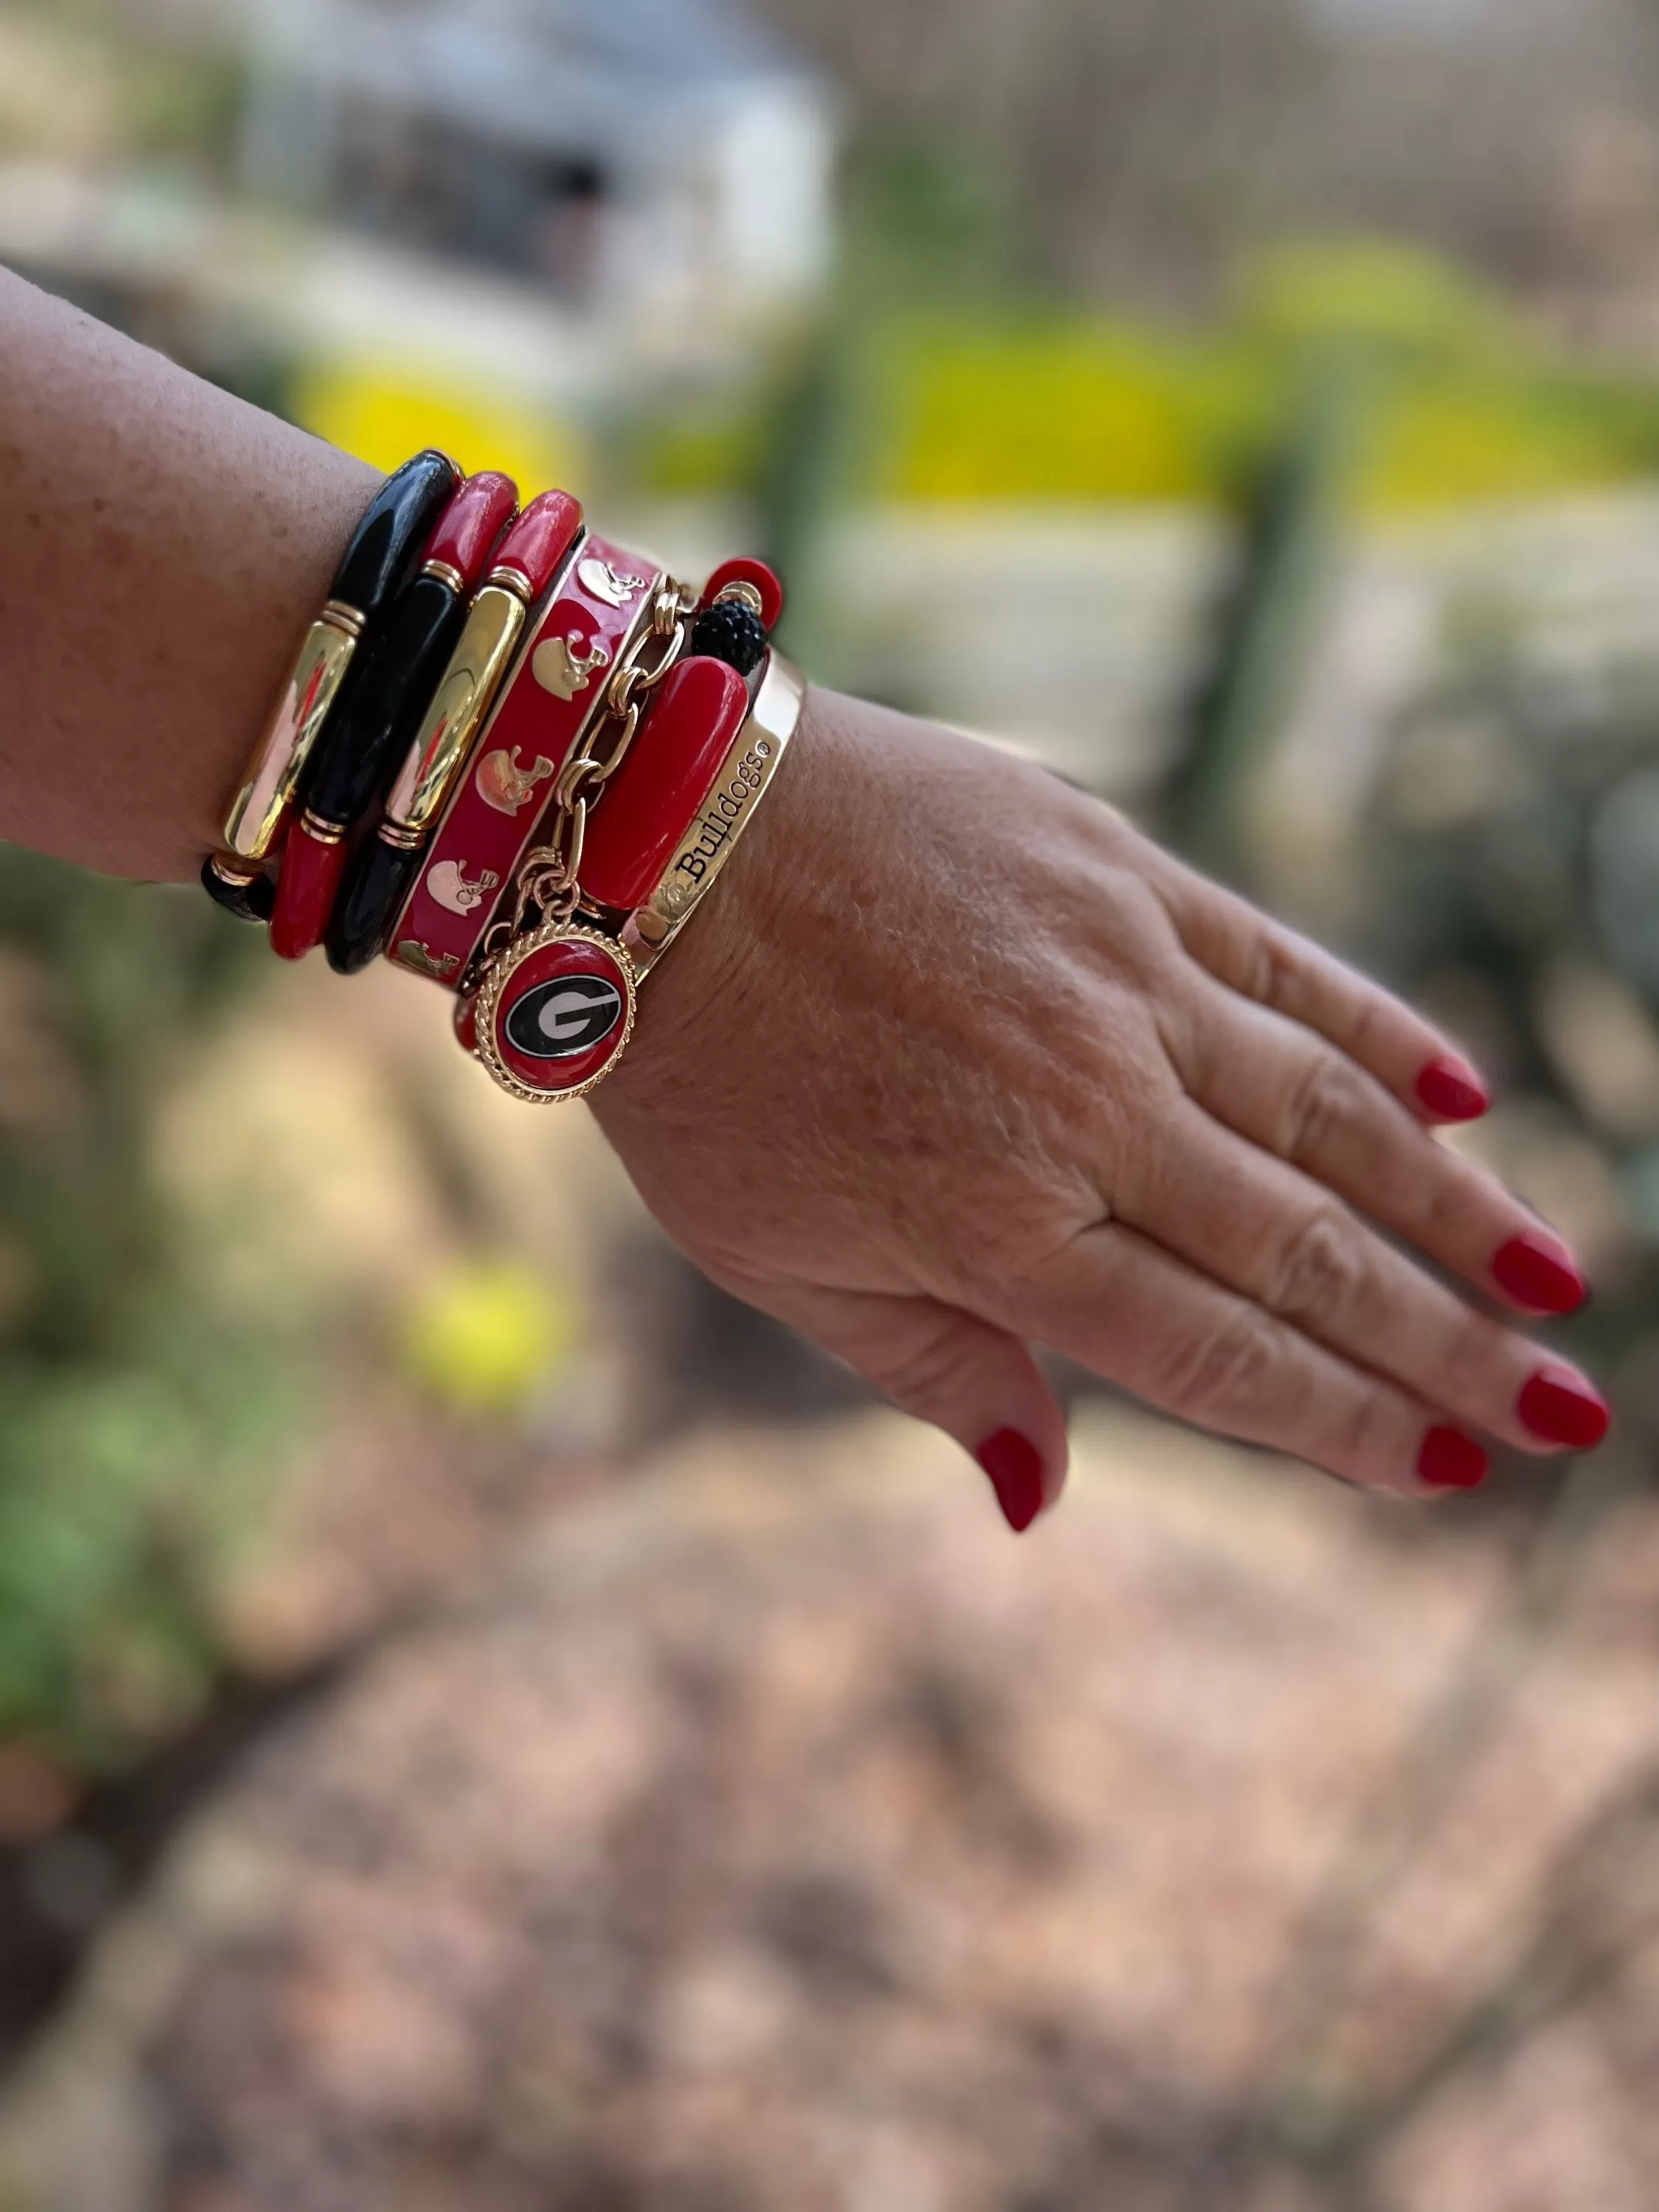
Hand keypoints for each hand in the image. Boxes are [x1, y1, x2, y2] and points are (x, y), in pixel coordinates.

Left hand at [594, 689, 1608, 1529]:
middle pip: (1306, 1255)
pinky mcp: (1122, 873)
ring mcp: (1118, 985)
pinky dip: (1380, 1032)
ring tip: (1555, 1279)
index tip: (1447, 1471)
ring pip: (1329, 1118)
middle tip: (1568, 1408)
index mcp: (993, 1231)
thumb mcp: (778, 1260)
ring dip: (1456, 1207)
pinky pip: (1285, 968)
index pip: (1214, 1355)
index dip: (1342, 1424)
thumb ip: (932, 1373)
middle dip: (1446, 1347)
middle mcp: (1083, 1115)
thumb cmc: (699, 1067)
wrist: (651, 833)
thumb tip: (1047, 1499)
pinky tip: (1463, 1092)